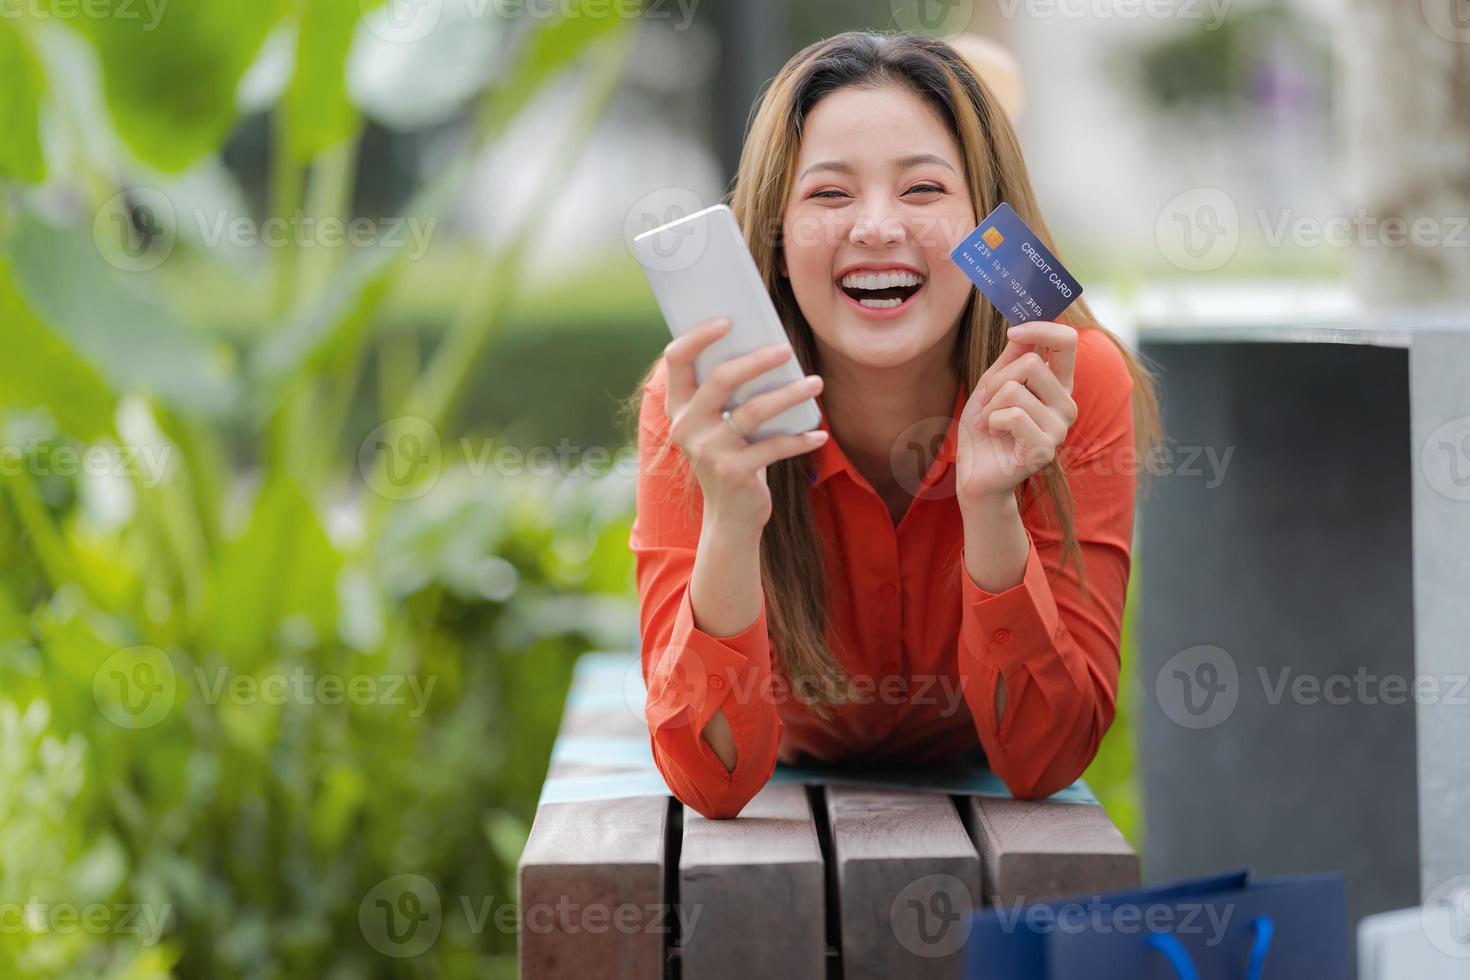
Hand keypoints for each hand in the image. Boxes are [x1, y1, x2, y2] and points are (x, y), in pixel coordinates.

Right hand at [663, 317, 827, 529]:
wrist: (730, 516)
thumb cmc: (731, 456)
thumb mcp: (719, 424)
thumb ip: (728, 393)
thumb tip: (767, 346)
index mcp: (679, 406)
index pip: (676, 360)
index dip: (698, 337)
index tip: (728, 320)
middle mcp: (687, 426)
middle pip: (721, 380)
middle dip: (757, 360)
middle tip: (787, 348)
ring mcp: (709, 451)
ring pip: (754, 410)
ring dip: (790, 394)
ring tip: (816, 383)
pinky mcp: (734, 472)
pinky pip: (774, 447)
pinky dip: (801, 440)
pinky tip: (820, 434)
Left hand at [956, 320, 1078, 509]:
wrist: (976, 473)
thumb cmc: (985, 428)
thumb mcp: (993, 384)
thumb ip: (1012, 357)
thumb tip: (1023, 324)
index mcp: (1058, 385)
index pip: (1067, 343)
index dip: (1041, 329)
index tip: (1012, 332)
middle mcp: (1066, 404)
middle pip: (1032, 364)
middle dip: (996, 380)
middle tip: (986, 401)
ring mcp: (1059, 428)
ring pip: (1016, 390)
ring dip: (990, 405)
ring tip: (990, 422)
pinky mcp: (1044, 449)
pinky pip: (1012, 416)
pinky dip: (992, 421)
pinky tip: (995, 435)